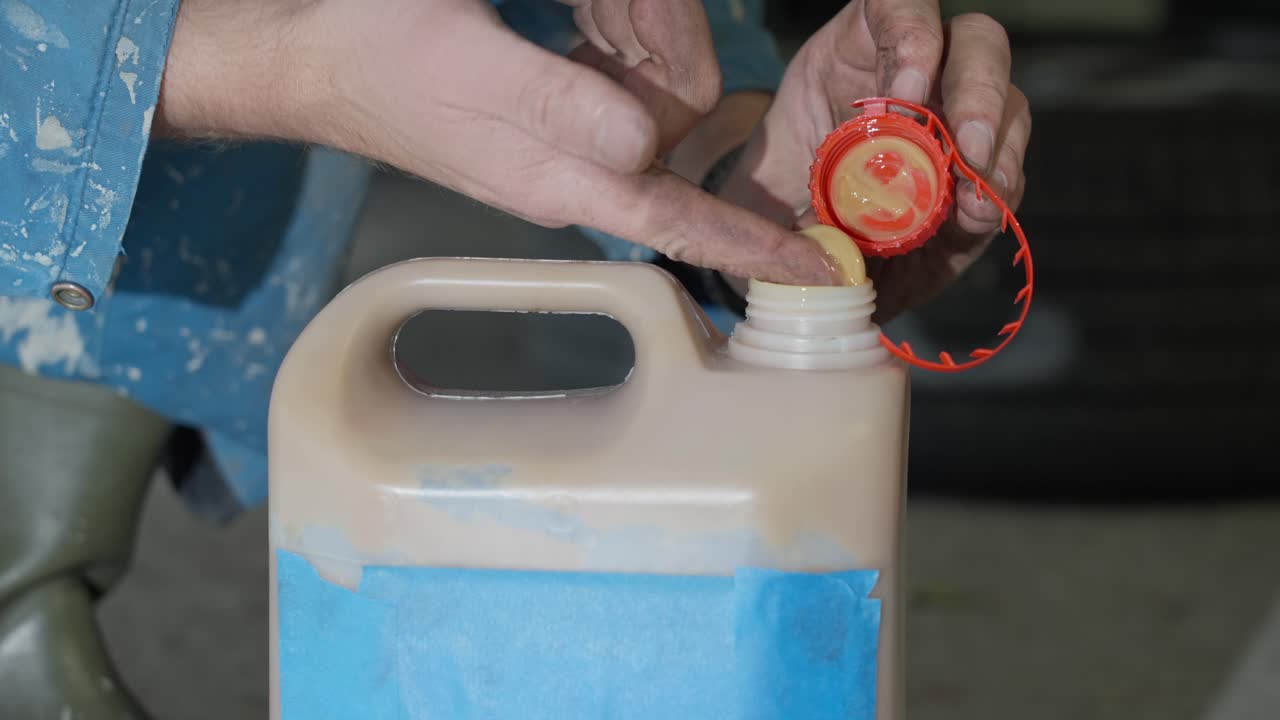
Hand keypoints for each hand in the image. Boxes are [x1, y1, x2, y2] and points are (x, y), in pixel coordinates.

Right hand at [156, 0, 836, 284]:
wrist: (314, 64)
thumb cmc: (383, 51)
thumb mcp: (475, 62)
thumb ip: (562, 107)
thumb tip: (645, 145)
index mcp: (559, 177)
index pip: (677, 223)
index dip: (752, 248)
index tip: (823, 275)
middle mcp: (564, 186)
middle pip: (676, 206)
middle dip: (746, 224)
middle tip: (816, 234)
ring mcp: (546, 169)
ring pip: (651, 171)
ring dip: (705, 162)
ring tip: (750, 167)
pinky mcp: (530, 145)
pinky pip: (617, 145)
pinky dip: (656, 128)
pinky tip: (669, 102)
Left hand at [718, 1, 1031, 319]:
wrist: (796, 250)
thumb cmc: (774, 200)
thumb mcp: (762, 187)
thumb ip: (784, 197)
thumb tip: (823, 234)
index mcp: (858, 53)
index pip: (898, 4)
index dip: (912, 34)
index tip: (906, 95)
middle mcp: (921, 75)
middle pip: (977, 46)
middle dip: (978, 93)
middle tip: (965, 147)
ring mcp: (958, 125)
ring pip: (1009, 107)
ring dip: (998, 150)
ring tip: (974, 196)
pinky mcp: (977, 181)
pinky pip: (1005, 176)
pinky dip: (995, 195)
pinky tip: (977, 215)